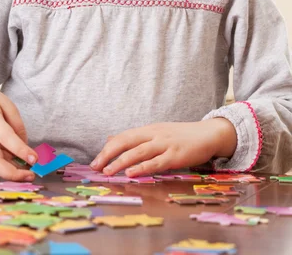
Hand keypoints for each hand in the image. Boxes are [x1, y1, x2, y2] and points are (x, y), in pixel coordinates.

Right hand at [0, 82, 37, 180]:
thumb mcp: (5, 102)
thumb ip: (17, 123)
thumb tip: (25, 144)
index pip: (6, 138)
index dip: (20, 150)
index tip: (34, 159)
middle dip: (13, 174)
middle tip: (31, 176)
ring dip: (12, 173)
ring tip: (28, 174)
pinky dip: (6, 166)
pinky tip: (18, 166)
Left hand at [90, 119, 236, 176]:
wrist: (208, 134)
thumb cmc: (181, 136)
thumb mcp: (157, 133)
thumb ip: (135, 138)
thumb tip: (110, 139)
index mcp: (148, 129)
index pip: (123, 137)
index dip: (108, 149)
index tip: (95, 162)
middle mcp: (154, 134)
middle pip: (126, 142)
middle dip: (109, 154)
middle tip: (95, 167)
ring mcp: (165, 144)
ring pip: (138, 152)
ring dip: (121, 162)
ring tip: (108, 172)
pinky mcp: (175, 155)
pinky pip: (156, 162)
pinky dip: (142, 167)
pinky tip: (131, 173)